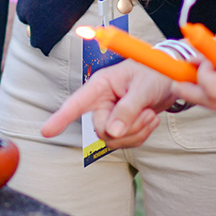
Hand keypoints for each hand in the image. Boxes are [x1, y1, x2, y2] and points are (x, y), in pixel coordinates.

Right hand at [41, 59, 174, 148]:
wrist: (170, 79)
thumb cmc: (154, 73)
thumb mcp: (143, 88)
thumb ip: (128, 109)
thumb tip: (113, 133)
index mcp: (101, 85)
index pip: (76, 103)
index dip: (61, 118)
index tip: (46, 131)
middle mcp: (101, 101)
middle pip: (101, 130)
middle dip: (126, 129)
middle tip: (146, 115)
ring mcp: (110, 115)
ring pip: (113, 140)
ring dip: (136, 133)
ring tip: (150, 115)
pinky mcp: (121, 126)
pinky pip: (126, 142)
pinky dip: (141, 135)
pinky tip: (150, 119)